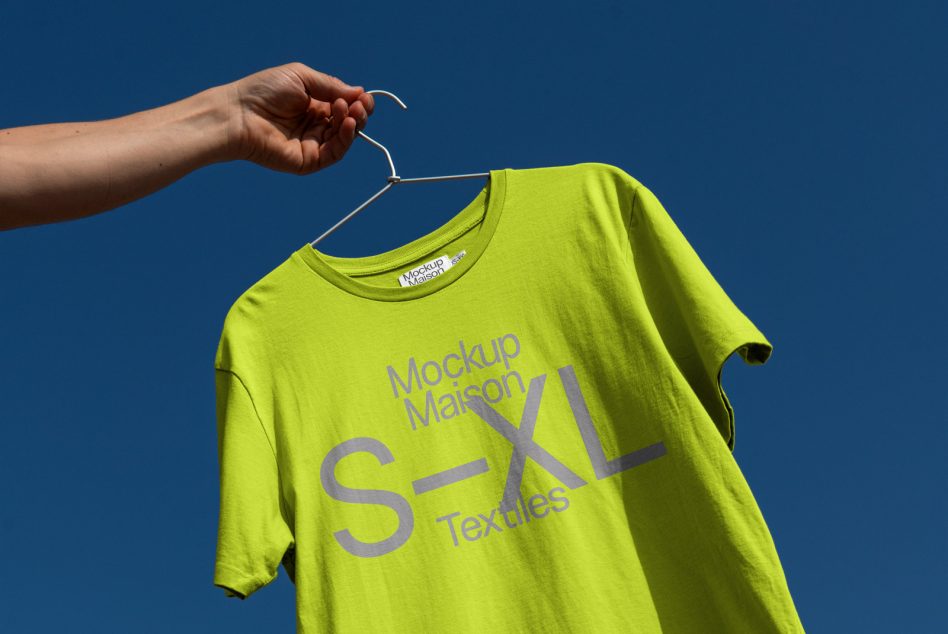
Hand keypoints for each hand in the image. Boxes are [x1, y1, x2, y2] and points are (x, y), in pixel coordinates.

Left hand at [222, 62, 374, 173]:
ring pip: (344, 138)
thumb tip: (360, 92)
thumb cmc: (263, 91)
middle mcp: (315, 126)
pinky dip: (345, 139)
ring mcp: (312, 144)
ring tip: (351, 111)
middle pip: (349, 123)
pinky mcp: (308, 161)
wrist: (239, 114)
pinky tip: (347, 123)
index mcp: (313, 105)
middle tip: (360, 104)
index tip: (364, 96)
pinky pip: (334, 153)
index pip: (344, 107)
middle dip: (359, 113)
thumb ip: (330, 86)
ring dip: (354, 124)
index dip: (357, 102)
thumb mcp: (301, 78)